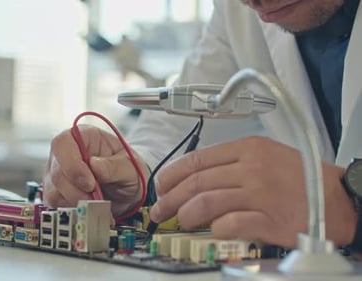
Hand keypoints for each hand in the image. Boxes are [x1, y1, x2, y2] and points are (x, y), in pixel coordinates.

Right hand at [43, 125, 147, 217]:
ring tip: (99, 204)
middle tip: (98, 199)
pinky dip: (75, 211)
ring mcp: (58, 174)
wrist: (129, 191)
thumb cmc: (128, 171)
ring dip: (78, 203)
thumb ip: (115, 166)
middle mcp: (65, 154)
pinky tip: (90, 209)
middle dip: (77, 191)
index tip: (89, 183)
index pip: (62, 144)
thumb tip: (95, 165)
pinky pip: (56, 205)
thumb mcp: (130, 167)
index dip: (71, 164)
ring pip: (54, 192)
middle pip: (57, 172)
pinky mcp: (56, 193)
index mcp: (83, 136)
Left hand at [149, 136, 356, 247]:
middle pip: (196, 182)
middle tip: (160, 211)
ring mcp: (260, 193)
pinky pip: (229, 224)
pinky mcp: (269, 219)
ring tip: (180, 222)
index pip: (197, 160)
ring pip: (205, 201)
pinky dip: (214, 228)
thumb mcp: (266, 156)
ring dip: (186, 215)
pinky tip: (212, 230)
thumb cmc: (301, 179)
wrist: (339, 200)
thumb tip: (194, 179)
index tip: (162, 187)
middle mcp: (251, 168)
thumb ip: (231, 164)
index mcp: (248, 149)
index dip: (171, 175)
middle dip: (170, 198)